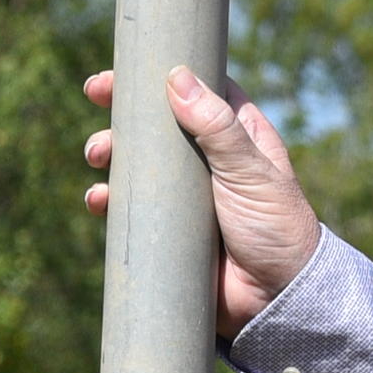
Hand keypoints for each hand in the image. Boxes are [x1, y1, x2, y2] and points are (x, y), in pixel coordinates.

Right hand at [83, 65, 324, 338]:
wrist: (277, 301)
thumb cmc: (277, 228)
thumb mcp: (249, 172)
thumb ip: (217, 127)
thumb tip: (177, 77)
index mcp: (237, 136)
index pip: (194, 92)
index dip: (158, 77)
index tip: (121, 72)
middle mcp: (210, 161)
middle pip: (158, 125)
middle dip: (125, 113)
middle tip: (96, 100)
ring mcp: (188, 197)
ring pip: (139, 165)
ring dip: (112, 154)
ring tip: (97, 157)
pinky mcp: (170, 231)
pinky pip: (132, 210)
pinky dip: (110, 201)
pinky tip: (99, 201)